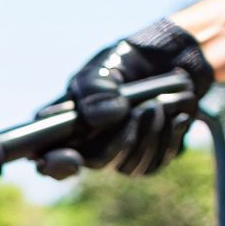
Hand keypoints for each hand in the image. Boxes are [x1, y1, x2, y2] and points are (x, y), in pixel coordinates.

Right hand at [36, 17, 212, 178]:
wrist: (172, 60)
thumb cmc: (128, 60)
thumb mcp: (106, 65)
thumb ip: (95, 88)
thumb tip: (102, 117)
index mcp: (65, 124)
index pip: (48, 157)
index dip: (55, 165)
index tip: (71, 158)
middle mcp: (88, 145)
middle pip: (96, 162)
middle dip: (124, 137)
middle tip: (148, 106)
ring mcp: (118, 155)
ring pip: (129, 165)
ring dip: (152, 130)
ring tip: (164, 100)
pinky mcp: (146, 158)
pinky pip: (154, 163)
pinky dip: (169, 136)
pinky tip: (176, 115)